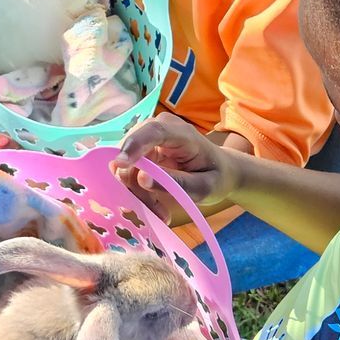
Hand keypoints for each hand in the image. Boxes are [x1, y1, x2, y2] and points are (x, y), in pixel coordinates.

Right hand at [116, 114, 236, 210]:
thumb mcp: (203, 187)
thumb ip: (175, 183)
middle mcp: (161, 128)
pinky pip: (130, 171)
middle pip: (132, 151)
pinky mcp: (143, 151)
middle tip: (156, 210)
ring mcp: (149, 139)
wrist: (220, 170)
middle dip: (135, 183)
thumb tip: (142, 178)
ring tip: (161, 211)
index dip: (133, 144)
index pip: (153, 130)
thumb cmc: (215, 176)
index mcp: (182, 133)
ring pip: (127, 165)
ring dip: (138, 191)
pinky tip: (155, 204)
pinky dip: (138, 190)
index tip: (119, 165)